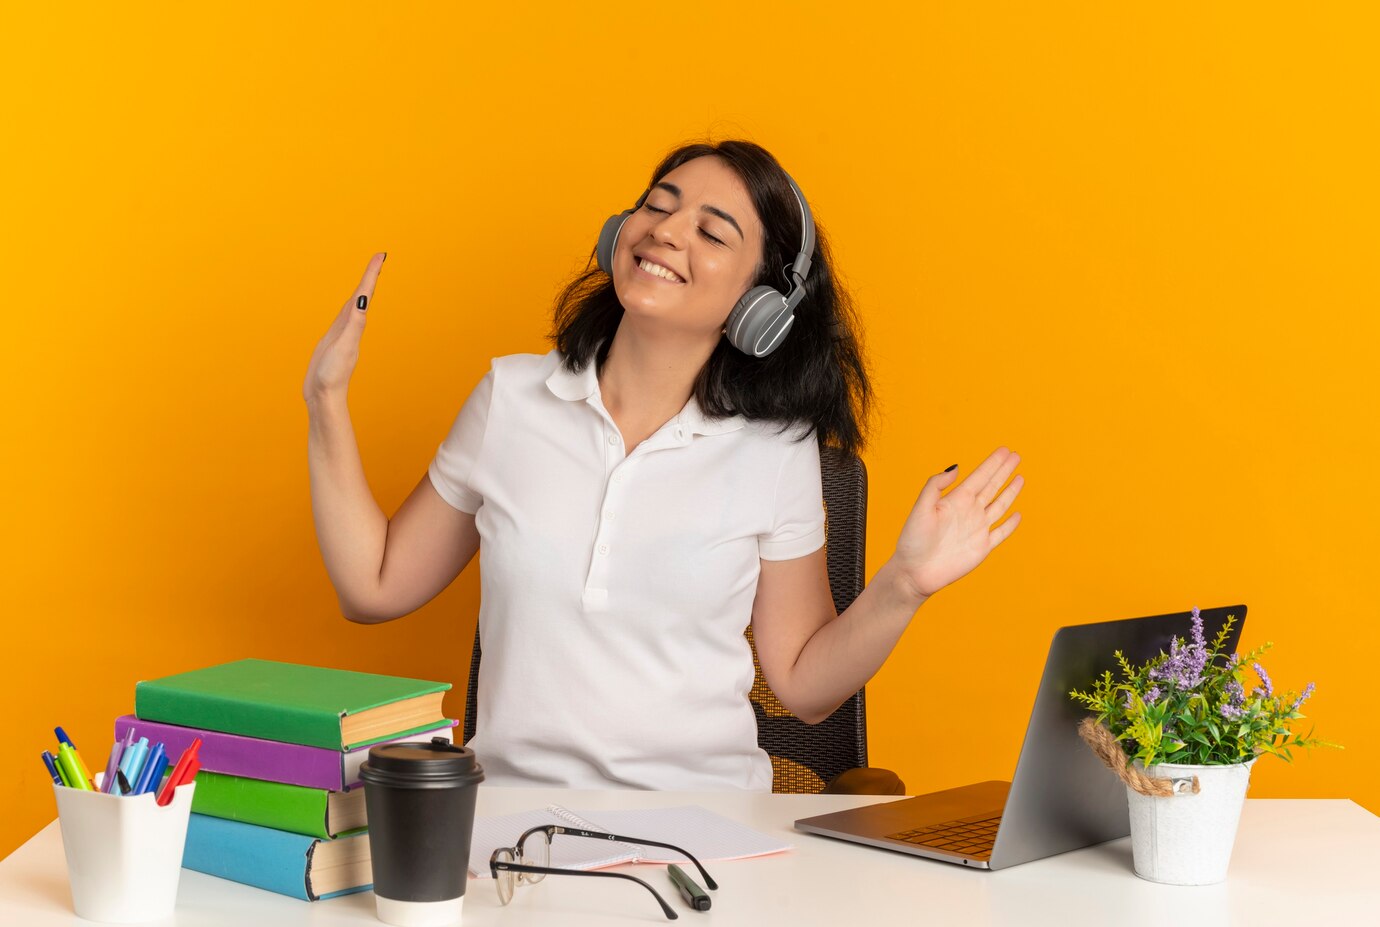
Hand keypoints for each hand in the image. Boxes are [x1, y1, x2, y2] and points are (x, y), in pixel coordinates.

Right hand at [302, 253, 386, 403]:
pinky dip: (349, 306)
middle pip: (362, 296)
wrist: (324, 396)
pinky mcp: (334, 341)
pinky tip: (352, 305)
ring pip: (354, 305)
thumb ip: (354, 324)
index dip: (371, 274)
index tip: (381, 255)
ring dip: (362, 290)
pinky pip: (344, 317)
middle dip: (370, 276)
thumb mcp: (344, 346)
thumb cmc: (332, 374)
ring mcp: (343, 334)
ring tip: (369, 276)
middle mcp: (351, 327)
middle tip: (379, 258)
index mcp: (355, 324)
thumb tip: (363, 302)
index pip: (365, 294)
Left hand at [888, 447, 1023, 600]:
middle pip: (991, 486)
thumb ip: (936, 486)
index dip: (992, 463)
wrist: (915, 572)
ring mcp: (977, 529)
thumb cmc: (912, 541)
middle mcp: (968, 512)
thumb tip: (956, 468)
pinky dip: (1011, 524)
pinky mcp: (982, 547)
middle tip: (1016, 455)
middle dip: (1004, 471)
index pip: (979, 477)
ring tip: (1020, 477)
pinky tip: (1018, 514)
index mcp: (956, 500)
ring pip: (999, 506)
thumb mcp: (920, 509)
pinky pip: (1001, 533)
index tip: (1005, 450)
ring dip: (1010, 492)